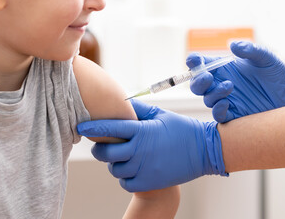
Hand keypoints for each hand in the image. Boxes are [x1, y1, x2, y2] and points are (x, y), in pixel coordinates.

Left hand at [77, 99, 226, 191]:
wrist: (203, 150)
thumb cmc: (181, 129)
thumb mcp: (160, 114)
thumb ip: (138, 109)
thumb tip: (120, 101)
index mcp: (142, 131)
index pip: (110, 128)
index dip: (92, 127)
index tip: (80, 126)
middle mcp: (140, 150)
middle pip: (106, 153)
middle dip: (99, 149)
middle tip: (102, 145)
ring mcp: (145, 168)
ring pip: (115, 169)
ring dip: (113, 163)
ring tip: (121, 157)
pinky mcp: (150, 182)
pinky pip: (125, 183)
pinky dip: (124, 177)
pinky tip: (131, 169)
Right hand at [188, 41, 284, 121]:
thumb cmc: (276, 72)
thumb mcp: (265, 58)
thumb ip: (250, 50)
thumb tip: (233, 45)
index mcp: (223, 68)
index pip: (202, 65)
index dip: (194, 62)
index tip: (193, 60)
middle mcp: (220, 83)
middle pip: (197, 85)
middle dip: (198, 81)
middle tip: (208, 77)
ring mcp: (225, 99)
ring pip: (207, 99)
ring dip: (213, 93)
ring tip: (230, 86)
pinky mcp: (233, 113)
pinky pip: (217, 115)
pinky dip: (218, 110)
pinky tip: (227, 104)